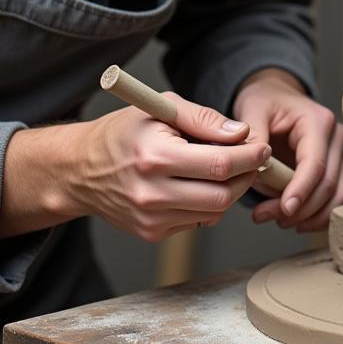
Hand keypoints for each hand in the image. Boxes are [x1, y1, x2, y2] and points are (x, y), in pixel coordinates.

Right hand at [70, 94, 270, 241]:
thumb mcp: (161, 110)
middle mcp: (152, 193)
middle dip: (246, 177)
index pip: (219, 164)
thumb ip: (205, 119)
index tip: (261, 147)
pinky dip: (209, 204)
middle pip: (222, 195)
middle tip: (253, 160)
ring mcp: (151, 219)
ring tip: (226, 168)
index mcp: (155, 157)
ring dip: (230, 191)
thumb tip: (241, 132)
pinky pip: (198, 222)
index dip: (249, 156)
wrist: (81, 170)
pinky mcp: (152, 233)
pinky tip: (199, 184)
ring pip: (214, 211)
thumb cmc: (123, 133)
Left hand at [233, 69, 342, 231]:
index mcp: (318, 122)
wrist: (275, 96)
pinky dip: (319, 214)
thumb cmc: (265, 101)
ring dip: (311, 216)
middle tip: (266, 216)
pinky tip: (296, 221)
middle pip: (328, 184)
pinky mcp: (337, 168)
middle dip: (299, 208)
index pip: (316, 163)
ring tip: (279, 221)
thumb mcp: (253, 109)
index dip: (301, 190)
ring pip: (338, 195)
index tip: (284, 210)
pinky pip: (336, 197)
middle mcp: (336, 138)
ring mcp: (340, 154)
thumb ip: (253, 135)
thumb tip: (253, 164)